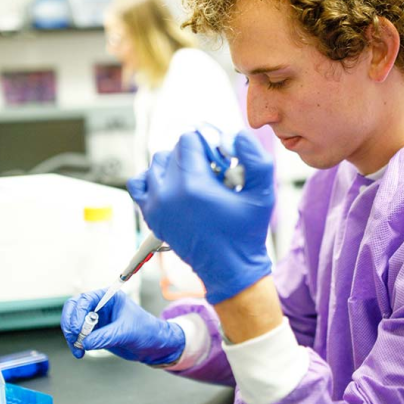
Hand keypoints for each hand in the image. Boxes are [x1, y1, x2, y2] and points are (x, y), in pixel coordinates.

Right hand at [60, 289, 183, 364]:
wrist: (154, 345)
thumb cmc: (146, 331)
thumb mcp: (126, 333)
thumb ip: (105, 337)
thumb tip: (85, 343)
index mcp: (109, 297)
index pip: (84, 299)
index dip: (77, 314)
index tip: (78, 330)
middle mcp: (100, 305)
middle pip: (74, 308)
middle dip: (70, 324)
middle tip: (74, 339)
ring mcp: (96, 318)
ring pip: (73, 322)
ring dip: (71, 336)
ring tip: (79, 350)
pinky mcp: (95, 331)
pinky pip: (78, 335)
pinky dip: (76, 343)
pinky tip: (80, 352)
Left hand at [127, 131, 274, 303]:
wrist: (229, 268)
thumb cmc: (246, 232)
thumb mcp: (264, 194)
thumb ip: (256, 159)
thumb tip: (236, 134)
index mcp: (194, 185)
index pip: (189, 140)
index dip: (207, 145)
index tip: (220, 162)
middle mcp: (169, 193)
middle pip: (174, 150)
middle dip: (194, 156)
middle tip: (212, 175)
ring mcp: (156, 205)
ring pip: (157, 163)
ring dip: (175, 166)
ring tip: (195, 181)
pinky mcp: (150, 215)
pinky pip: (138, 183)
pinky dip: (152, 180)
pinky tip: (172, 188)